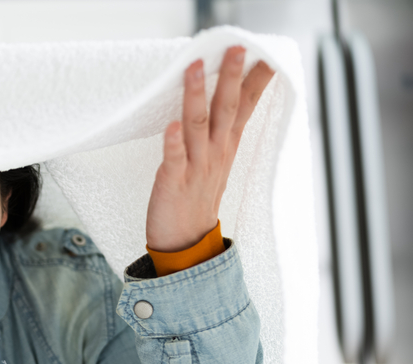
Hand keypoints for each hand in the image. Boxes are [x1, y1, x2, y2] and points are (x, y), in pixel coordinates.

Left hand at [145, 47, 274, 251]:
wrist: (186, 242)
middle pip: (226, 109)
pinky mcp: (173, 182)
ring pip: (198, 126)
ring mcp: (196, 167)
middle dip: (230, 78)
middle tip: (236, 49)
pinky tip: (171, 125)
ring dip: (195, 96)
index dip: (255, 82)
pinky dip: (173, 142)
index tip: (265, 54)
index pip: (245, 107)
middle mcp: (215, 153)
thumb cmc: (197, 197)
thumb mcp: (218, 159)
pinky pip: (174, 159)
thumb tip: (230, 101)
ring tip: (194, 70)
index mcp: (226, 146)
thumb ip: (223, 130)